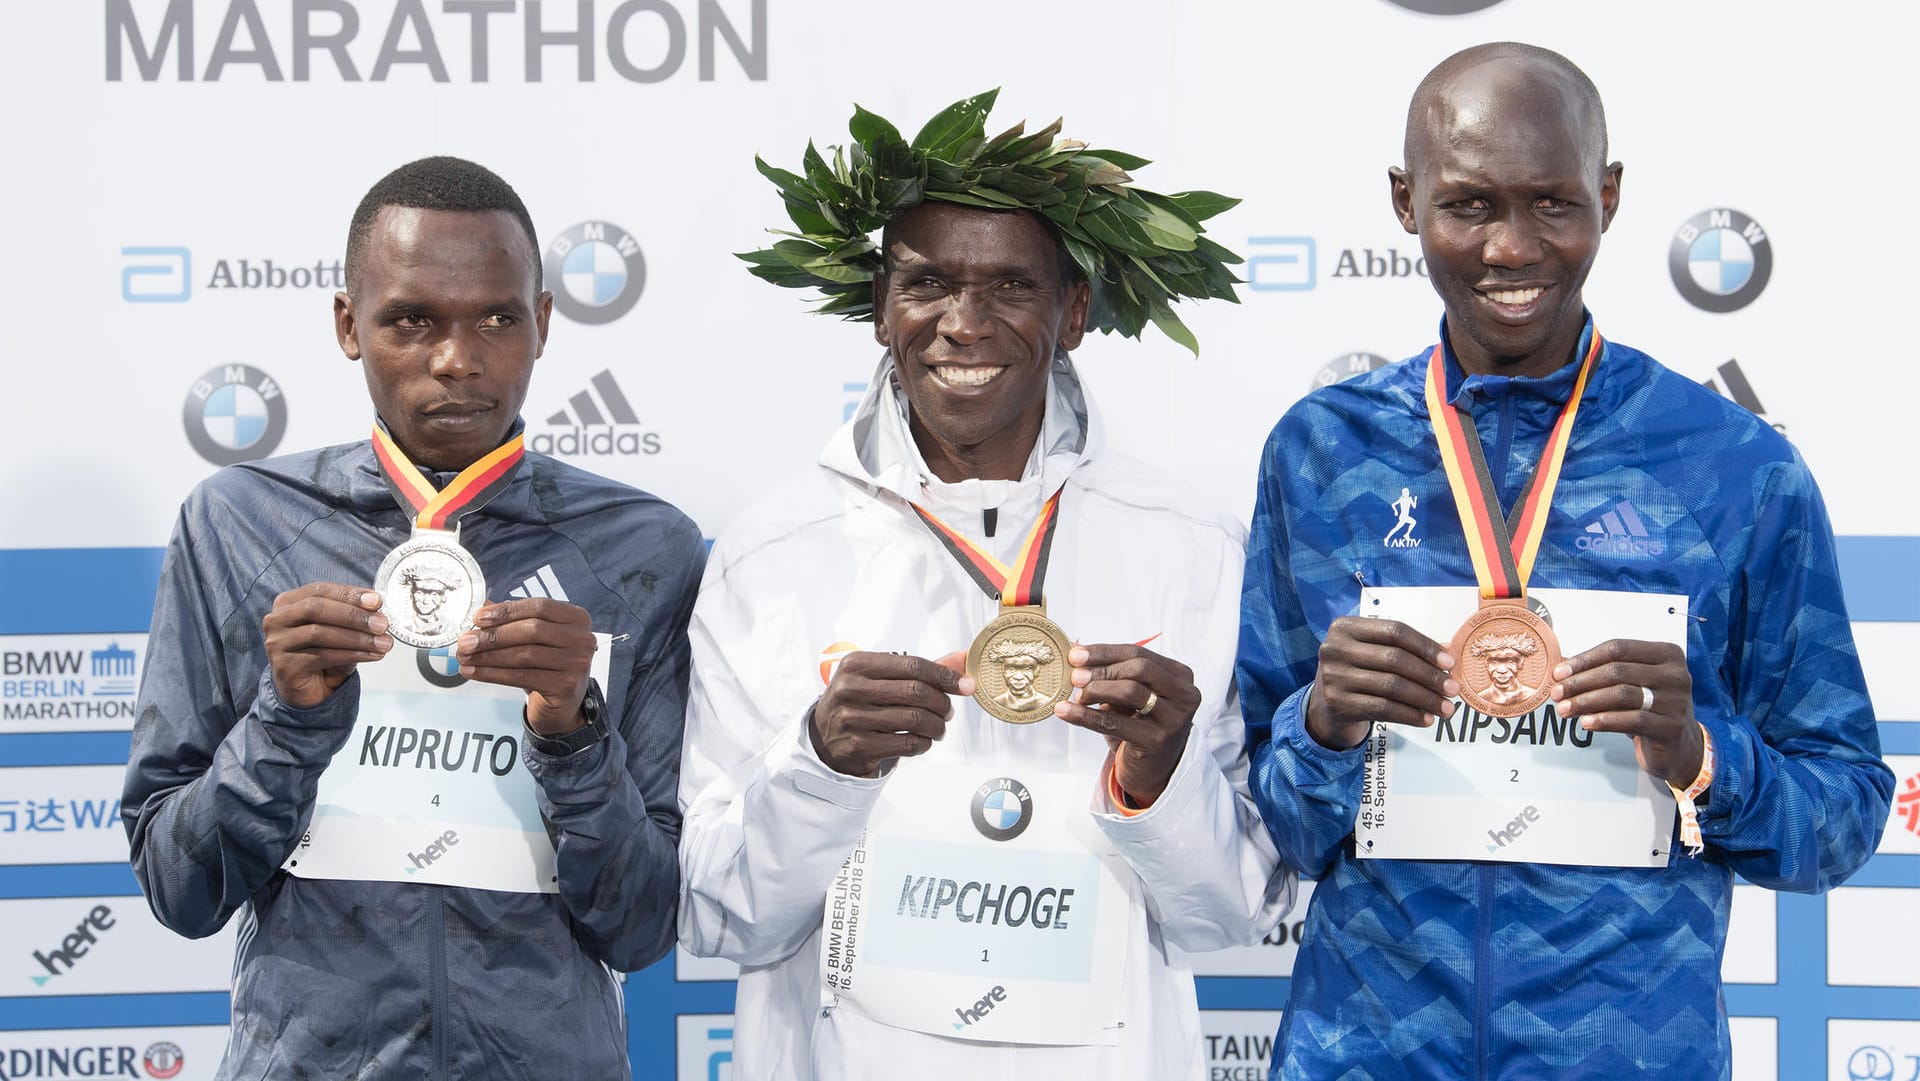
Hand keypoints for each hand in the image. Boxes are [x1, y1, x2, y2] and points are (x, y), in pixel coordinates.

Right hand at [263, 583, 392, 708]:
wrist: (311, 690)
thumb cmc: (326, 653)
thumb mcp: (341, 628)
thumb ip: (354, 614)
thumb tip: (377, 605)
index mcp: (288, 602)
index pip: (320, 590)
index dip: (349, 594)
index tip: (378, 601)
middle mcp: (277, 619)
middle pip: (316, 608)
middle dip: (354, 615)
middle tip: (383, 624)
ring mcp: (277, 643)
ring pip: (320, 633)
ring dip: (358, 637)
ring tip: (384, 643)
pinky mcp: (285, 666)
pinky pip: (322, 656)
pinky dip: (353, 654)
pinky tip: (373, 655)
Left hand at [454, 598, 596, 734]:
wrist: (563, 703)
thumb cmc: (547, 666)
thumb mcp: (534, 639)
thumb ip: (513, 620)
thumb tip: (482, 609)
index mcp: (576, 618)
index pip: (539, 607)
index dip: (506, 610)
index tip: (478, 618)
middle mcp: (582, 638)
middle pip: (532, 630)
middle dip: (493, 635)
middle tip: (466, 641)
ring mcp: (576, 663)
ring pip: (524, 655)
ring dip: (488, 656)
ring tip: (465, 657)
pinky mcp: (565, 686)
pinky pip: (521, 677)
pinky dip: (493, 674)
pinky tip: (475, 672)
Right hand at [811, 651, 972, 777]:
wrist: (823, 736)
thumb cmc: (859, 701)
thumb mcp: (879, 678)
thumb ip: (920, 670)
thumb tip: (962, 659)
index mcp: (857, 664)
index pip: (913, 665)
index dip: (945, 676)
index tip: (965, 685)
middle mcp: (850, 688)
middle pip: (917, 692)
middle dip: (942, 703)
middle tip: (948, 711)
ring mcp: (852, 718)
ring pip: (915, 719)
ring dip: (937, 726)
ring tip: (938, 728)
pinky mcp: (858, 746)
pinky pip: (907, 745)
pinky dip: (924, 744)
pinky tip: (923, 741)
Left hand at [1054, 644, 1197, 805]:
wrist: (1153, 771)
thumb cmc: (1140, 725)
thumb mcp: (1131, 696)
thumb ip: (1114, 675)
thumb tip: (1077, 654)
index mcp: (1179, 676)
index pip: (1139, 653)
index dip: (1105, 652)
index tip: (1076, 654)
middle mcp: (1184, 695)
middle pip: (1139, 668)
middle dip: (1103, 669)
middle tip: (1075, 676)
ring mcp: (1174, 718)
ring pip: (1130, 691)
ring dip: (1096, 689)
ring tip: (1076, 695)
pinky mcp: (1157, 741)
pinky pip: (1114, 723)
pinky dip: (1086, 716)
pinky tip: (1066, 711)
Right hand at [1306, 616, 1457, 750]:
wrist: (1327, 705)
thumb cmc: (1358, 672)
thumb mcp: (1374, 653)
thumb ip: (1406, 649)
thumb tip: (1448, 653)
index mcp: (1346, 627)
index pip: (1394, 631)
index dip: (1425, 646)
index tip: (1449, 663)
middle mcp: (1335, 649)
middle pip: (1394, 659)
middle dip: (1429, 676)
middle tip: (1453, 689)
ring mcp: (1333, 677)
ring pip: (1392, 686)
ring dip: (1425, 699)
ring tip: (1446, 708)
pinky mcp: (1338, 703)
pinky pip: (1383, 709)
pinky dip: (1410, 715)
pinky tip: (1426, 719)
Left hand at [1550, 639, 1701, 786]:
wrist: (1678, 746)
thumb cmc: (1649, 709)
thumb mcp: (1629, 685)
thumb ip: (1601, 672)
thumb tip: (1561, 666)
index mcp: (1666, 654)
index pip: (1618, 648)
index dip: (1585, 659)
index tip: (1559, 672)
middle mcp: (1676, 674)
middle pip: (1618, 671)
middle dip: (1581, 682)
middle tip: (1557, 692)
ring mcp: (1677, 701)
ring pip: (1622, 695)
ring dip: (1587, 701)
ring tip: (1564, 709)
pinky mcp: (1672, 726)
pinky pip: (1632, 720)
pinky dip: (1604, 720)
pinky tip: (1585, 722)